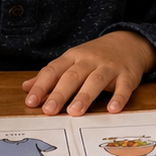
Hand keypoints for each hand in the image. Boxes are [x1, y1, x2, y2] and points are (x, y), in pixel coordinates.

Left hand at [23, 31, 155, 115]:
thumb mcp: (71, 60)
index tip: (31, 101)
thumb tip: (26, 88)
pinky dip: (119, 97)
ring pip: (96, 80)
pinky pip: (123, 86)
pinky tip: (112, 109)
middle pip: (73, 76)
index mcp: (73, 57)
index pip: (54, 70)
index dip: (42, 86)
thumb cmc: (96, 56)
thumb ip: (50, 76)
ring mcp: (110, 67)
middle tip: (49, 110)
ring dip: (85, 96)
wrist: (129, 43)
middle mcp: (90, 60)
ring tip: (74, 112)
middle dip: (60, 93)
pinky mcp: (128, 75)